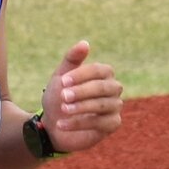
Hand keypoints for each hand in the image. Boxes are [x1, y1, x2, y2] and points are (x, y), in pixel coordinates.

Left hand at [40, 40, 122, 154]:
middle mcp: (114, 88)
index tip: (63, 81)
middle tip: (63, 96)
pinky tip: (61, 124)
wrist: (53, 125)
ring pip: (103, 105)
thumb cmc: (59, 97)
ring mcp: (115, 107)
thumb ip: (72, 59)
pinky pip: (100, 123)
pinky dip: (79, 123)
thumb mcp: (61, 77)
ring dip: (81, 107)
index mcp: (104, 74)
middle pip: (103, 87)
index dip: (81, 75)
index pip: (99, 70)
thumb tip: (85, 43)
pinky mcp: (112, 124)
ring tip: (63, 110)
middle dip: (82, 92)